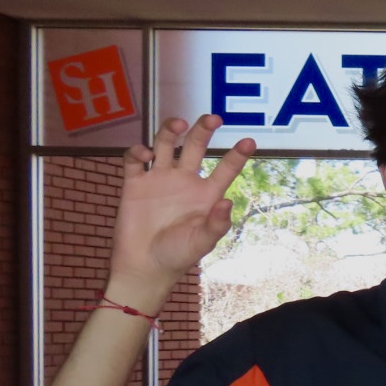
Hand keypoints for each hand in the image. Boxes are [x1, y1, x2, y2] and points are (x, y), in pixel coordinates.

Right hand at [110, 115, 253, 307]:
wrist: (144, 267)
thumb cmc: (177, 257)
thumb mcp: (202, 243)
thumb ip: (216, 224)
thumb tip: (228, 201)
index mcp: (205, 195)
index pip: (225, 169)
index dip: (237, 155)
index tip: (250, 141)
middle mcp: (184, 181)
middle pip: (195, 146)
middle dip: (203, 130)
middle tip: (212, 118)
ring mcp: (159, 180)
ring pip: (166, 144)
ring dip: (170, 130)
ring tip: (178, 124)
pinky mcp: (135, 184)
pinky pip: (135, 160)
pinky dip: (138, 151)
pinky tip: (146, 154)